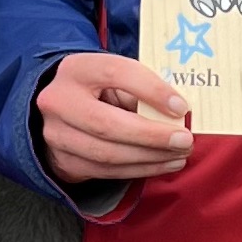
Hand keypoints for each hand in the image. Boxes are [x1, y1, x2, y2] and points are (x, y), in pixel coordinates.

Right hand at [33, 49, 191, 185]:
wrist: (60, 110)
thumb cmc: (98, 89)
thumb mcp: (114, 78)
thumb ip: (140, 90)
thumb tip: (177, 113)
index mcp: (76, 69)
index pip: (116, 73)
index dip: (151, 90)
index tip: (181, 107)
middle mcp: (58, 101)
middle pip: (108, 124)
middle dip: (152, 135)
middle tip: (185, 140)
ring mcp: (56, 135)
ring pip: (108, 154)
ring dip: (150, 157)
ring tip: (179, 154)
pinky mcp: (63, 162)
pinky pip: (106, 172)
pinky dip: (140, 170)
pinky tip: (163, 164)